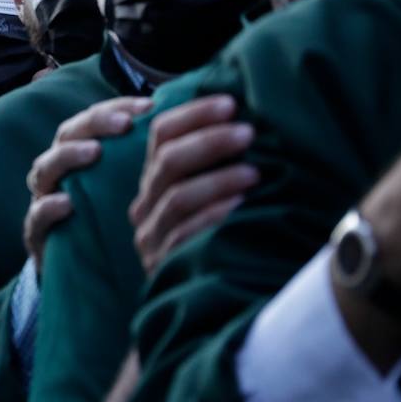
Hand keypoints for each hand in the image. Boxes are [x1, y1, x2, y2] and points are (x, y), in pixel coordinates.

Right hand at [23, 97, 152, 274]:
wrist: (84, 272)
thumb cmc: (108, 218)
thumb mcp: (127, 187)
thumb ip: (144, 158)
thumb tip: (185, 126)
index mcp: (81, 152)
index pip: (94, 119)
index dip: (117, 107)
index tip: (148, 106)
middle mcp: (59, 169)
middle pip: (67, 134)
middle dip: (94, 124)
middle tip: (124, 124)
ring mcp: (43, 198)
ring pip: (44, 169)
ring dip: (68, 156)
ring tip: (95, 153)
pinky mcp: (37, 233)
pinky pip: (36, 216)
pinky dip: (48, 207)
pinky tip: (67, 204)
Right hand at [129, 95, 258, 275]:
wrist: (208, 298)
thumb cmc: (220, 231)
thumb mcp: (213, 189)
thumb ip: (216, 157)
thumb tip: (245, 113)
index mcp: (156, 177)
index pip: (162, 133)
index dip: (194, 114)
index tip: (230, 103)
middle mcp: (146, 204)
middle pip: (167, 161)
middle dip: (210, 141)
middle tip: (247, 132)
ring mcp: (151, 236)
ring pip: (177, 197)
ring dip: (218, 179)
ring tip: (254, 172)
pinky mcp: (161, 264)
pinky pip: (184, 234)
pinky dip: (215, 216)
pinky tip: (242, 206)